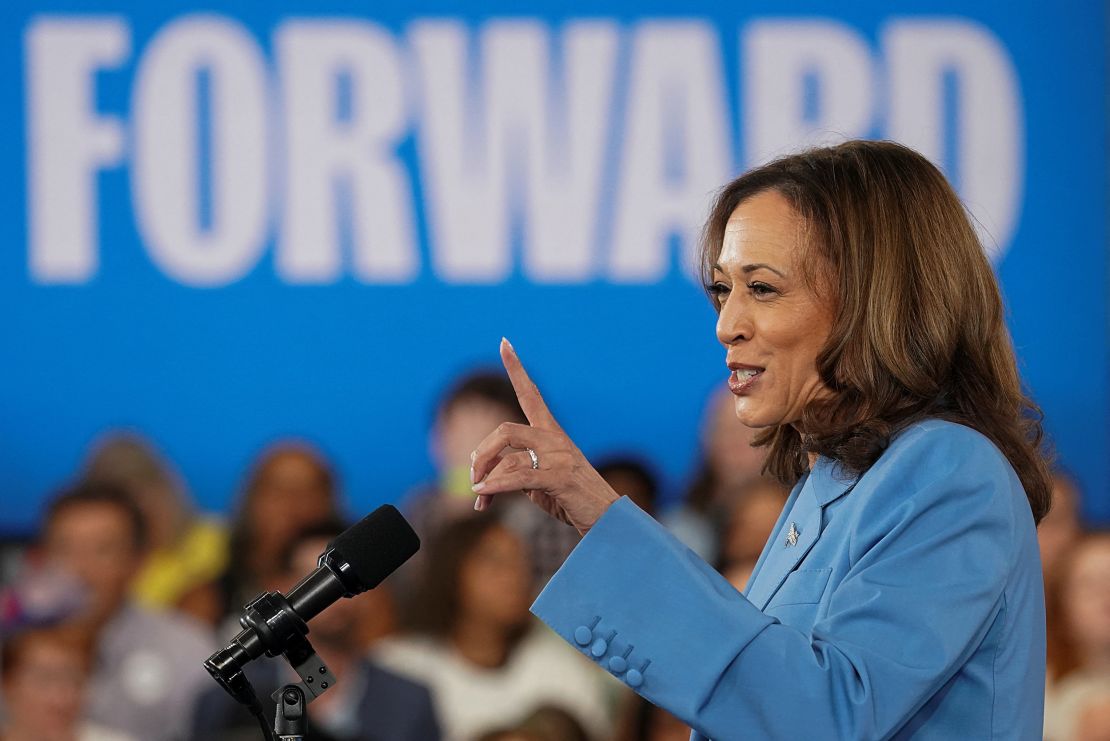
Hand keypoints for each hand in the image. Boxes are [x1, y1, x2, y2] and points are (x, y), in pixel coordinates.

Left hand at [470, 338, 620, 533]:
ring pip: (508, 457)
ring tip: (479, 500)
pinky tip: (482, 496)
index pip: (531, 394)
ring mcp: (559, 457)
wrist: (606, 518)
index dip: (516, 368)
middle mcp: (555, 439)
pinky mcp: (559, 478)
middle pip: (505, 430)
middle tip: (473, 479)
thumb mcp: (538, 483)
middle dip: (481, 454)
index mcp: (552, 434)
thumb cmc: (572, 499)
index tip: (504, 342)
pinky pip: (517, 477)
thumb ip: (514, 474)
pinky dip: (495, 487)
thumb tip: (481, 484)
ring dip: (486, 481)